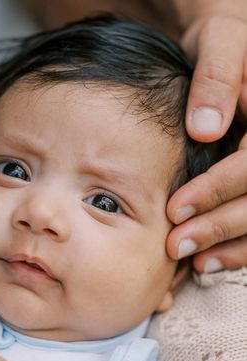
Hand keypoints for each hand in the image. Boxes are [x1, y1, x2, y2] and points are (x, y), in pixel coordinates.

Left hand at [167, 2, 246, 271]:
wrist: (230, 56)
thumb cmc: (225, 44)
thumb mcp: (221, 43)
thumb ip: (216, 76)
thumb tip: (204, 129)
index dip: (219, 188)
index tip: (175, 208)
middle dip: (221, 226)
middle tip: (176, 245)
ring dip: (233, 247)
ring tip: (195, 264)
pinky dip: (239, 249)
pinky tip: (209, 262)